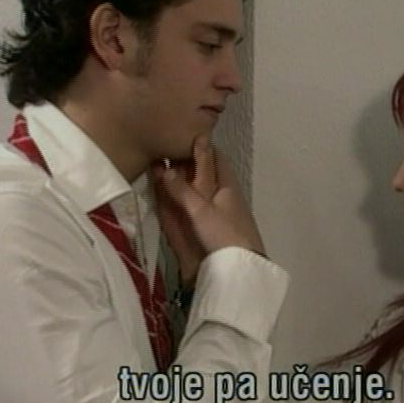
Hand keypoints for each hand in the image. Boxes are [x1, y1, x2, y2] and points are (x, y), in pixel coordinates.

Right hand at [152, 138, 211, 288]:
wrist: (240, 268)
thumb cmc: (224, 234)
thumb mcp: (201, 209)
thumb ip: (182, 190)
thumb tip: (164, 167)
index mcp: (226, 184)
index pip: (214, 157)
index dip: (201, 145)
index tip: (184, 133)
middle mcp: (222, 193)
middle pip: (206, 171)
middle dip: (189, 160)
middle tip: (169, 147)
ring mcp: (218, 210)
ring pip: (200, 187)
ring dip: (184, 178)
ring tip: (163, 166)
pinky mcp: (212, 226)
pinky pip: (197, 205)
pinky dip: (184, 197)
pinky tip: (172, 196)